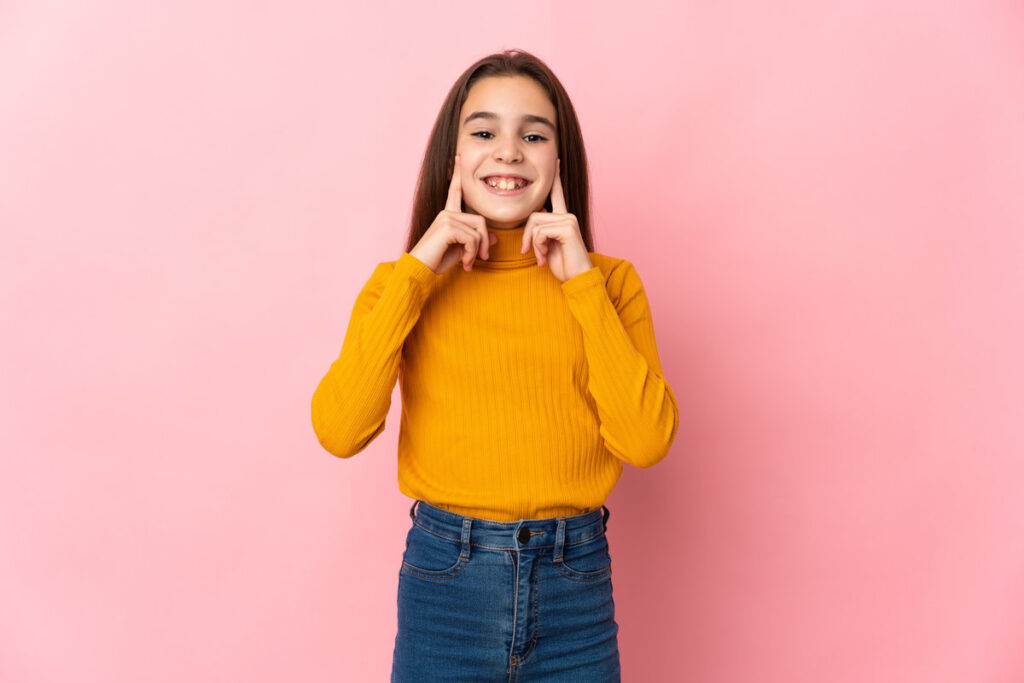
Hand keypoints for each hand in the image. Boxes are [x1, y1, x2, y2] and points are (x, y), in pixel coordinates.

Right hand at [408, 152, 496, 273]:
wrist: (419, 270)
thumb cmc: (436, 261)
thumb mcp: (461, 250)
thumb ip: (475, 240)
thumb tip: (494, 238)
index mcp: (447, 215)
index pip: (455, 191)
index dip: (458, 174)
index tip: (458, 157)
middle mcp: (446, 213)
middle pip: (480, 221)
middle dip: (484, 242)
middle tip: (480, 259)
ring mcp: (446, 218)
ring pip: (478, 231)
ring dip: (477, 251)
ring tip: (468, 264)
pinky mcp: (448, 226)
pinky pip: (473, 238)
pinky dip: (472, 254)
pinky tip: (464, 264)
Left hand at [520, 158, 593, 282]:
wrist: (577, 278)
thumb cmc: (562, 265)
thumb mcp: (547, 246)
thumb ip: (541, 231)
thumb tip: (533, 223)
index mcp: (563, 218)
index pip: (557, 194)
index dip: (556, 178)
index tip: (556, 160)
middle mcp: (568, 215)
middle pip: (534, 214)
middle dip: (527, 235)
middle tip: (529, 252)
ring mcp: (569, 219)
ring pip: (535, 223)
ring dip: (533, 244)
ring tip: (540, 257)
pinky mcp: (568, 227)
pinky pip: (540, 231)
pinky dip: (537, 247)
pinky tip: (544, 258)